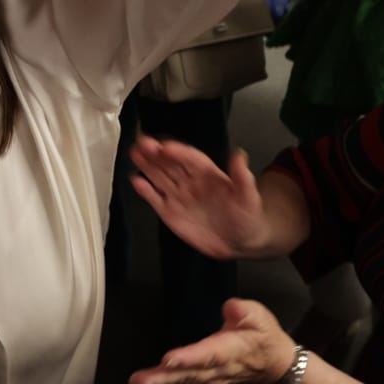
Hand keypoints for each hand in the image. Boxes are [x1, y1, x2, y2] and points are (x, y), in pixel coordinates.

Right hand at [128, 136, 272, 258]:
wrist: (241, 241)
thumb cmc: (247, 215)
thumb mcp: (248, 196)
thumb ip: (242, 177)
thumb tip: (239, 154)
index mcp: (207, 173)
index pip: (190, 158)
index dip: (178, 152)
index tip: (164, 146)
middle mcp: (189, 180)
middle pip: (170, 163)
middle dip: (156, 153)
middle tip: (141, 143)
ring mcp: (178, 196)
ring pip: (159, 176)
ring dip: (146, 165)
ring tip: (134, 153)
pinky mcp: (170, 213)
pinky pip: (155, 199)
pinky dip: (145, 191)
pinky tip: (136, 181)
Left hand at [129, 298, 296, 383]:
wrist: (273, 366)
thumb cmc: (262, 337)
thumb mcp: (260, 318)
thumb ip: (245, 312)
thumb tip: (230, 307)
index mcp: (230, 350)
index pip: (208, 355)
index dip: (188, 358)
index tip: (168, 360)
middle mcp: (217, 369)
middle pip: (188, 375)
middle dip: (163, 378)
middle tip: (138, 382)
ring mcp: (209, 379)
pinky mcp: (202, 383)